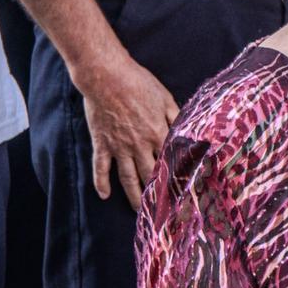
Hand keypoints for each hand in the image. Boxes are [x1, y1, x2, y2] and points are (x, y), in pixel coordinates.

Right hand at [78, 53, 178, 206]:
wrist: (106, 77)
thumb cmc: (138, 83)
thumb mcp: (164, 97)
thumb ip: (175, 116)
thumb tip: (187, 132)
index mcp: (157, 133)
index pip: (170, 161)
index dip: (176, 176)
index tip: (182, 191)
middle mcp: (139, 145)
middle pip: (149, 175)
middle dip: (156, 193)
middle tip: (162, 209)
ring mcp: (119, 147)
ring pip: (127, 177)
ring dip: (133, 195)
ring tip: (138, 210)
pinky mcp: (102, 144)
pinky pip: (100, 168)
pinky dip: (101, 182)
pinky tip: (104, 195)